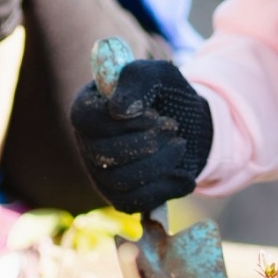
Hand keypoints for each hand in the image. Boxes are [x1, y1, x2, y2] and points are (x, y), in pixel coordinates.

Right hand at [69, 58, 212, 213]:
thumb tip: (118, 110)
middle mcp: (88, 143)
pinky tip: (185, 177)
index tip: (154, 113)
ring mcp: (101, 174)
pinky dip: (165, 190)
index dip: (122, 121)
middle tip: (172, 127)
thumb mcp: (159, 75)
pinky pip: (134, 203)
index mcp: (88, 108)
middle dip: (147, 142)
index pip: (86, 119)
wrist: (191, 127)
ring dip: (159, 163)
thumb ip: (137, 79)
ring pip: (121, 181)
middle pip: (103, 154)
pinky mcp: (120, 197)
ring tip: (180, 145)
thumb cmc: (167, 95)